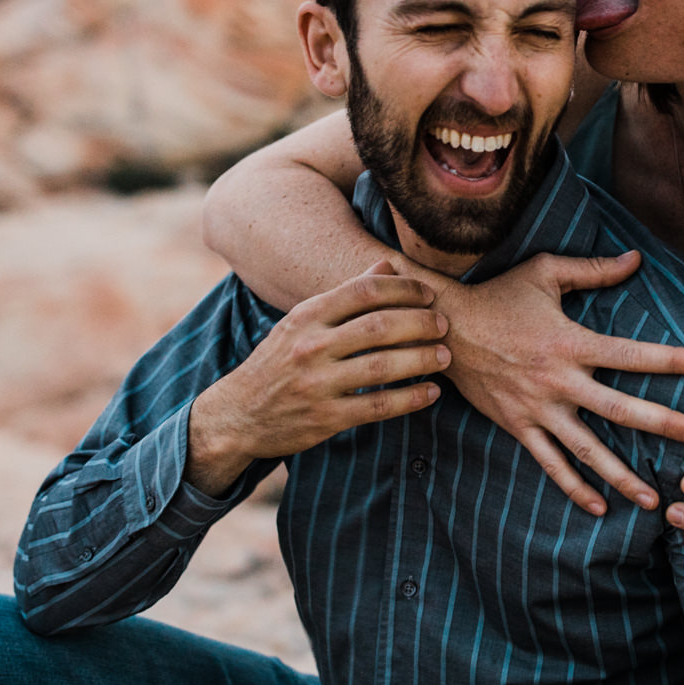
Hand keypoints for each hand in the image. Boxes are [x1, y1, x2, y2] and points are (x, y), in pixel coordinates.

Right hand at [186, 260, 447, 494]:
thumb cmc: (279, 360)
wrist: (238, 413)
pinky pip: (377, 407)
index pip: (363, 291)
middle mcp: (310, 347)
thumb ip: (346, 294)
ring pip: (382, 367)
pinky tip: (430, 392)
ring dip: (421, 360)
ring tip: (445, 356)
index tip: (429, 294)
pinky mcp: (325, 419)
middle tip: (444, 325)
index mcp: (306, 315)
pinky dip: (409, 399)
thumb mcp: (302, 321)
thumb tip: (389, 265)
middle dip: (420, 323)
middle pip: (378, 327)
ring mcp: (317, 384)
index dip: (403, 289)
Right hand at [434, 250, 683, 515]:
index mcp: (572, 343)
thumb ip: (594, 270)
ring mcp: (539, 409)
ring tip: (654, 499)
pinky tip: (598, 507)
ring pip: (588, 450)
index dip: (672, 360)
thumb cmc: (499, 294)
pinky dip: (573, 487)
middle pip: (621, 409)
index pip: (632, 354)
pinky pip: (550, 463)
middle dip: (665, 425)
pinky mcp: (518, 426)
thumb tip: (637, 258)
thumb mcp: (545, 273)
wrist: (445, 328)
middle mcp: (560, 381)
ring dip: (622, 476)